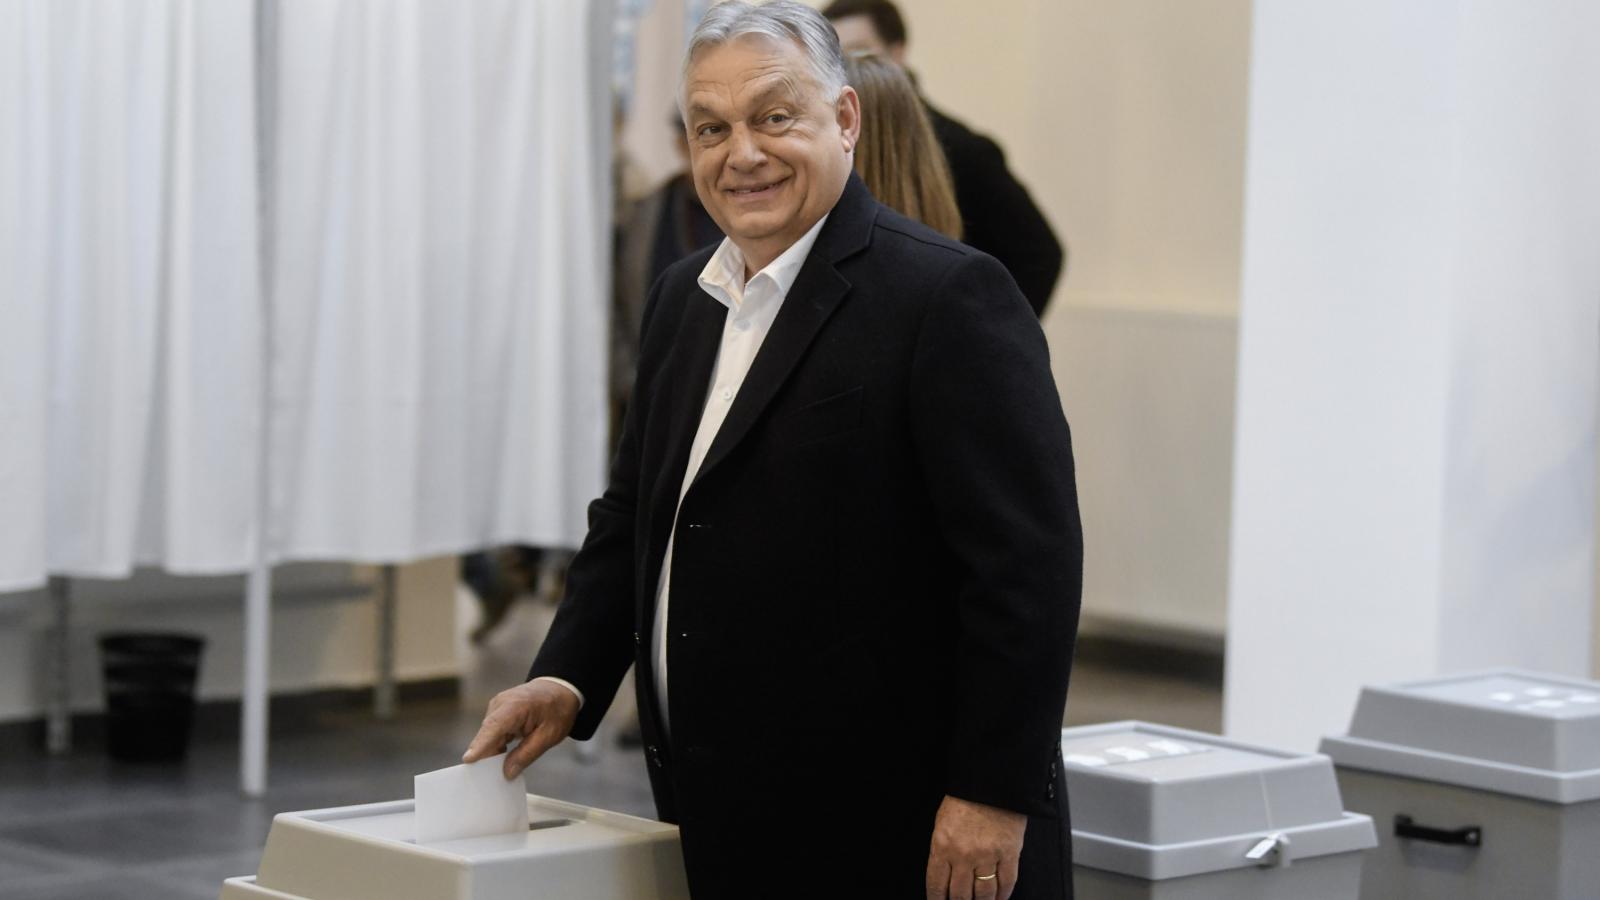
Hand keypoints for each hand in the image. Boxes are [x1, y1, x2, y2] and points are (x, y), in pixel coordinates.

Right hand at [462, 679, 580, 778]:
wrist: (559, 689)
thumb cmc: (557, 710)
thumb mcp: (549, 736)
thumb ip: (527, 754)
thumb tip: (507, 772)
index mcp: (516, 706)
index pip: (494, 726)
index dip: (480, 744)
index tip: (469, 759)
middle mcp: (501, 703)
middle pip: (488, 733)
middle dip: (486, 755)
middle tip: (489, 778)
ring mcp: (497, 706)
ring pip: (488, 735)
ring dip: (493, 751)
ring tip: (501, 767)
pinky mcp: (497, 711)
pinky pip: (492, 732)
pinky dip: (496, 744)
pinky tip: (504, 755)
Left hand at [925, 795, 1026, 899]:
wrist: (991, 780)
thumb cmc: (965, 799)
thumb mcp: (942, 824)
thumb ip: (942, 851)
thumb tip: (944, 876)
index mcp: (942, 846)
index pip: (936, 886)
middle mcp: (963, 855)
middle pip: (960, 895)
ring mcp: (987, 856)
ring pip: (984, 894)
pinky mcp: (1010, 853)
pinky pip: (1007, 883)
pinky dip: (1003, 895)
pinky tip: (1000, 898)